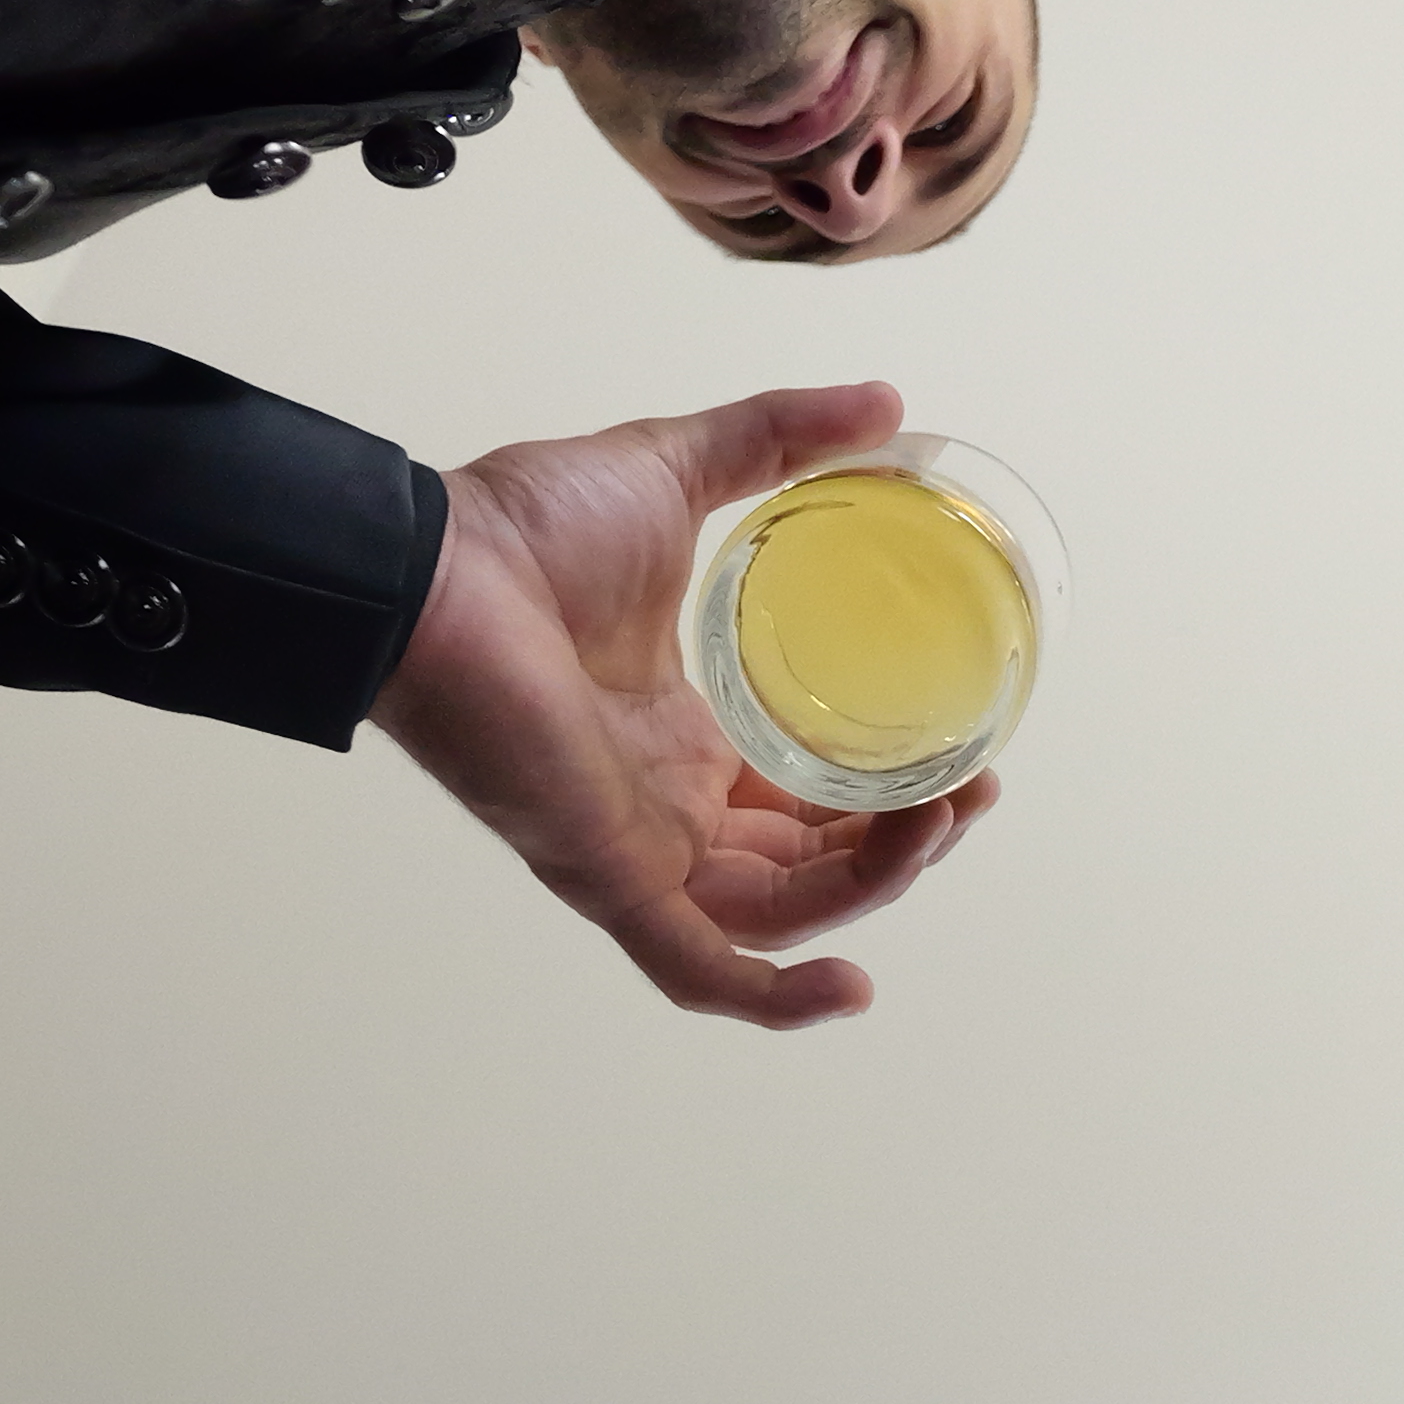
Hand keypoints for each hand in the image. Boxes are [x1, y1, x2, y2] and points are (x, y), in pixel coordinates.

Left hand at [369, 383, 998, 1028]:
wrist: (431, 570)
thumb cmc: (522, 529)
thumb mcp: (678, 469)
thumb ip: (777, 437)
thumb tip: (885, 403)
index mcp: (685, 738)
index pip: (811, 800)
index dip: (894, 793)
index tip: (970, 753)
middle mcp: (667, 809)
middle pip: (815, 868)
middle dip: (905, 844)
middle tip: (972, 786)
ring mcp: (639, 850)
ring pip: (782, 916)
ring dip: (872, 888)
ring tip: (941, 822)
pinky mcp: (609, 877)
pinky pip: (700, 973)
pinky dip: (776, 1000)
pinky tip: (854, 989)